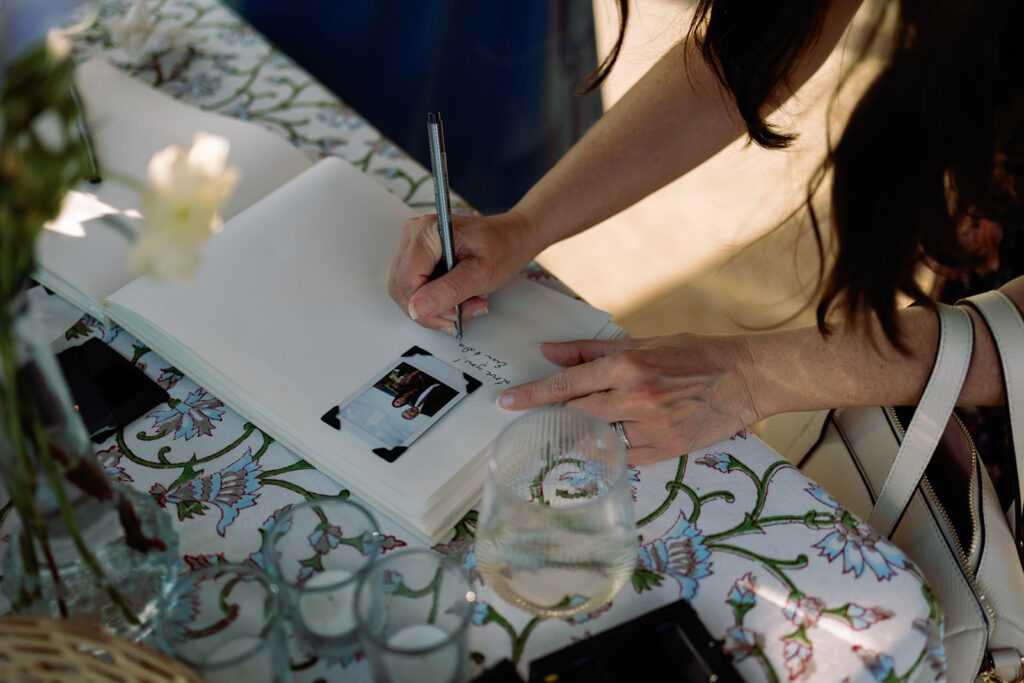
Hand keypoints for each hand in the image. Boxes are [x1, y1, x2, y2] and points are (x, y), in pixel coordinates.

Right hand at [388, 210, 538, 333]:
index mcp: (428, 232)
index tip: (455, 314)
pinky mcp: (418, 255)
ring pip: (407, 291)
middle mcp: (414, 234)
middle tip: (463, 313)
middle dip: (432, 309)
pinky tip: (458, 300)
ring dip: (435, 307)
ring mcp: (413, 244)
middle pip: (403, 287)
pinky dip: (436, 300)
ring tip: (467, 305)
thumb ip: (448, 291)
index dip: (427, 305)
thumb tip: (417, 309)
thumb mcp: (481, 274)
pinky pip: (415, 287)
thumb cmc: (503, 247)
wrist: (513, 236)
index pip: (407, 280)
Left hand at [497, 333, 764, 464]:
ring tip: (601, 426)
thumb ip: (593, 350)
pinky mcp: (668, 448)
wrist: (746, 377)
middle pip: (577, 414)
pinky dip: (619, 449)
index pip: (568, 383)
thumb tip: (550, 351)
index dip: (533, 395)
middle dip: (551, 419)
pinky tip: (626, 438)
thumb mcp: (643, 343)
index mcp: (627, 365)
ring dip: (593, 433)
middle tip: (532, 423)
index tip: (505, 402)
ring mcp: (652, 425)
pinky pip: (626, 456)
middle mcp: (636, 395)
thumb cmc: (694, 354)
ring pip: (602, 437)